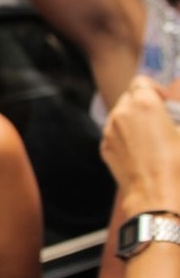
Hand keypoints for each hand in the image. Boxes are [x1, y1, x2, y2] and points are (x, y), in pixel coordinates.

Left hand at [101, 76, 179, 214]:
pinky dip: (124, 135)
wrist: (157, 196)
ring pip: (119, 115)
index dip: (155, 89)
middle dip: (143, 103)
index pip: (142, 81)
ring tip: (151, 136)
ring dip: (133, 119)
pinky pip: (114, 132)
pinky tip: (141, 150)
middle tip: (161, 119)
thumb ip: (177, 115)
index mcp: (143, 104)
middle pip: (129, 97)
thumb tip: (171, 118)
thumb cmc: (178, 164)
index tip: (165, 101)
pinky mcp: (104, 147)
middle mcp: (121, 113)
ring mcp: (109, 131)